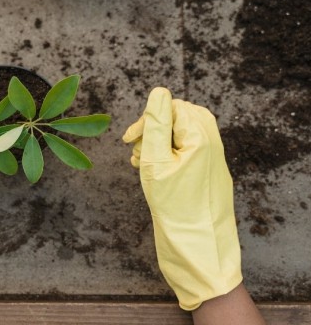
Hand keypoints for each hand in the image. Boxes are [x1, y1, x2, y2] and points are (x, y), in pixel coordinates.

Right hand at [122, 88, 241, 310]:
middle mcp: (212, 144)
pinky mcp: (208, 174)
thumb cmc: (173, 206)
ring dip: (157, 144)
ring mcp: (212, 160)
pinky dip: (166, 156)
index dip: (147, 120)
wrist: (196, 248)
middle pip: (178, 118)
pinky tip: (153, 173)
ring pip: (181, 134)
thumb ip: (157, 124)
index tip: (128, 140)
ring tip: (141, 164)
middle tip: (135, 149)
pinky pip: (187, 151)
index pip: (172, 108)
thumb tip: (159, 91)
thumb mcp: (156, 160)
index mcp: (202, 137)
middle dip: (153, 130)